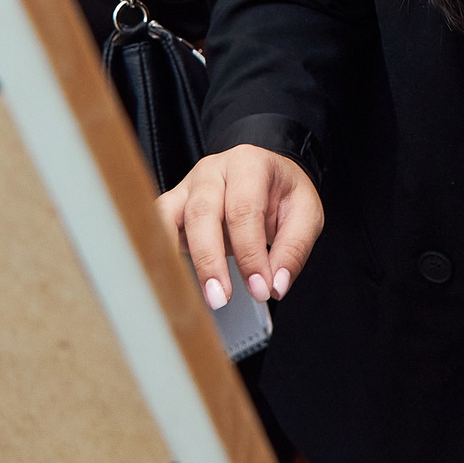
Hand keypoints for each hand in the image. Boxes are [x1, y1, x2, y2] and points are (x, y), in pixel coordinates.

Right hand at [157, 143, 321, 308]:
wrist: (269, 176)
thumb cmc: (284, 194)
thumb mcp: (306, 215)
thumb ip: (293, 250)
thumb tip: (275, 285)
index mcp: (248, 163)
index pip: (243, 210)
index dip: (250, 254)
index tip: (260, 289)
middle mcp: (212, 170)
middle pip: (202, 214)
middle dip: (210, 262)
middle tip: (222, 299)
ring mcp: (187, 186)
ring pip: (169, 218)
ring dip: (177, 258)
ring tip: (191, 295)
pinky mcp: (173, 205)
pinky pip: (157, 226)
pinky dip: (159, 251)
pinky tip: (172, 279)